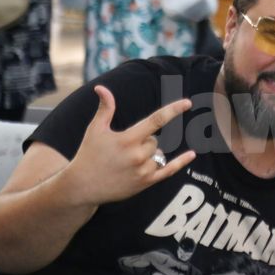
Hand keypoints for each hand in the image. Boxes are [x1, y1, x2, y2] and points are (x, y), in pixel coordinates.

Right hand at [66, 85, 195, 205]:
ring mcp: (143, 170)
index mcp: (127, 139)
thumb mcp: (96, 129)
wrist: (82, 186)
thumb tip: (102, 88)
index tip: (187, 102)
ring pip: (158, 154)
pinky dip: (181, 162)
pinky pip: (168, 170)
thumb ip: (105, 108)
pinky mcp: (146, 182)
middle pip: (155, 141)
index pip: (156, 120)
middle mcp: (138, 155)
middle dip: (143, 141)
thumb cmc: (88, 154)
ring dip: (148, 154)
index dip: (173, 110)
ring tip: (126, 162)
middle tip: (123, 150)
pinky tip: (192, 154)